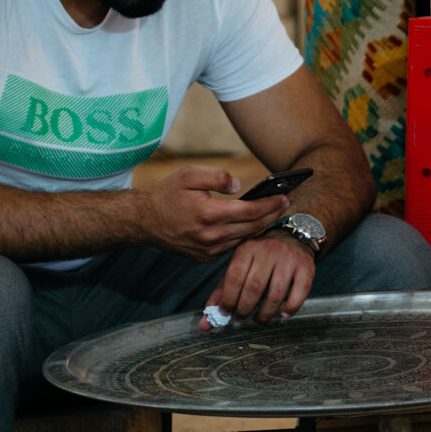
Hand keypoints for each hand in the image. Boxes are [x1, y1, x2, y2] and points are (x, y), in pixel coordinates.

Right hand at [140, 166, 287, 261]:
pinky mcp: (207, 257)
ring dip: (261, 226)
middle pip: (253, 227)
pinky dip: (245, 236)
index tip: (283, 197)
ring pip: (245, 239)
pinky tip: (253, 225)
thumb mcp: (189, 175)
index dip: (270, 204)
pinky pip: (233, 246)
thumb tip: (239, 185)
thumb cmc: (168, 194)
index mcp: (208, 214)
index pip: (251, 211)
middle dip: (272, 215)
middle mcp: (211, 236)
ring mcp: (209, 250)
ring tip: (273, 213)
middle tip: (285, 204)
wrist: (145, 221)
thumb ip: (217, 176)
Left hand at [205, 232, 316, 323]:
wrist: (293, 236)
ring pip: (276, 293)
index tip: (225, 312)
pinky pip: (299, 292)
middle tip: (241, 317)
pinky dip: (291, 307)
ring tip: (258, 319)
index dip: (228, 300)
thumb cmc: (260, 258)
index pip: (234, 277)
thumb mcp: (239, 266)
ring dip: (265, 313)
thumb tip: (205, 325)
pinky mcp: (306, 267)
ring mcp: (288, 259)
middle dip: (244, 309)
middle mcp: (268, 251)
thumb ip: (222, 293)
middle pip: (254, 287)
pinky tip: (283, 314)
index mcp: (247, 248)